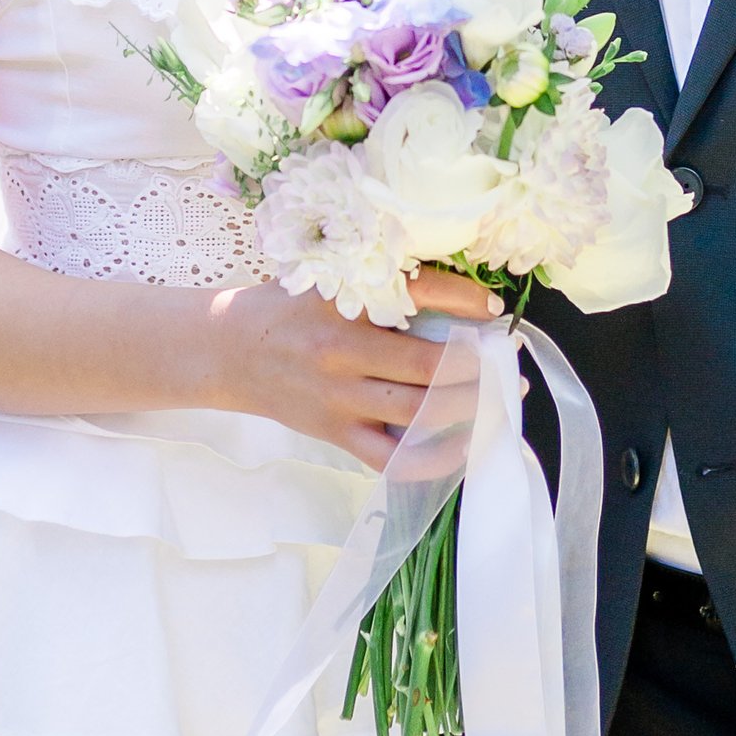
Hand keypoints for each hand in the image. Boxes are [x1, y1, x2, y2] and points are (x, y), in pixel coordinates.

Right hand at [204, 264, 500, 470]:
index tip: (493, 307)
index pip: (416, 293)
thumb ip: (382, 284)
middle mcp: (341, 351)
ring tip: (499, 398)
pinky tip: (462, 446)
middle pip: (427, 364)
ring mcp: (338, 398)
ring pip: (417, 411)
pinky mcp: (334, 432)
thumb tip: (459, 295)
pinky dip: (431, 457)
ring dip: (468, 406)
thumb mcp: (328, 278)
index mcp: (342, 302)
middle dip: (478, 364)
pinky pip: (390, 457)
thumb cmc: (286, 309)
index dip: (463, 299)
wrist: (228, 351)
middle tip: (507, 360)